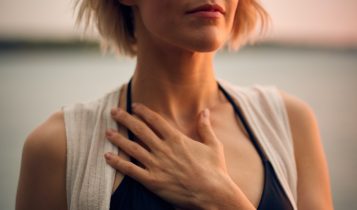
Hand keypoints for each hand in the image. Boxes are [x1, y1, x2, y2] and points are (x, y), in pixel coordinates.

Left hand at [104, 103, 248, 208]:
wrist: (213, 194)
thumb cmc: (215, 170)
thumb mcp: (213, 145)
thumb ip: (205, 127)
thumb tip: (205, 111)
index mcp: (177, 139)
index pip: (155, 120)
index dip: (143, 111)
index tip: (134, 106)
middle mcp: (164, 149)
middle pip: (139, 130)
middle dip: (125, 119)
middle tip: (113, 112)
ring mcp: (157, 165)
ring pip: (132, 148)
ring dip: (118, 138)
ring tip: (107, 132)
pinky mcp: (152, 181)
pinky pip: (131, 170)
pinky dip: (118, 163)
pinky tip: (107, 156)